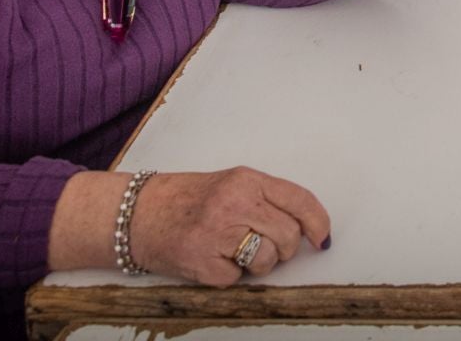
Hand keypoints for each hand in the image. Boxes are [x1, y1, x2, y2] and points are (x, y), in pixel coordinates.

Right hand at [131, 167, 330, 285]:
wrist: (138, 214)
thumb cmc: (189, 200)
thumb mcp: (232, 184)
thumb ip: (267, 199)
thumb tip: (307, 226)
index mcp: (246, 180)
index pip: (299, 200)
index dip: (318, 223)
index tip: (322, 238)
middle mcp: (234, 203)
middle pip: (288, 236)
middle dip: (285, 248)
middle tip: (265, 244)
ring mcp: (218, 234)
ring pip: (268, 260)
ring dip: (258, 264)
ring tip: (235, 251)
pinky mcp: (203, 263)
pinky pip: (238, 279)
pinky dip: (230, 275)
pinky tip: (213, 259)